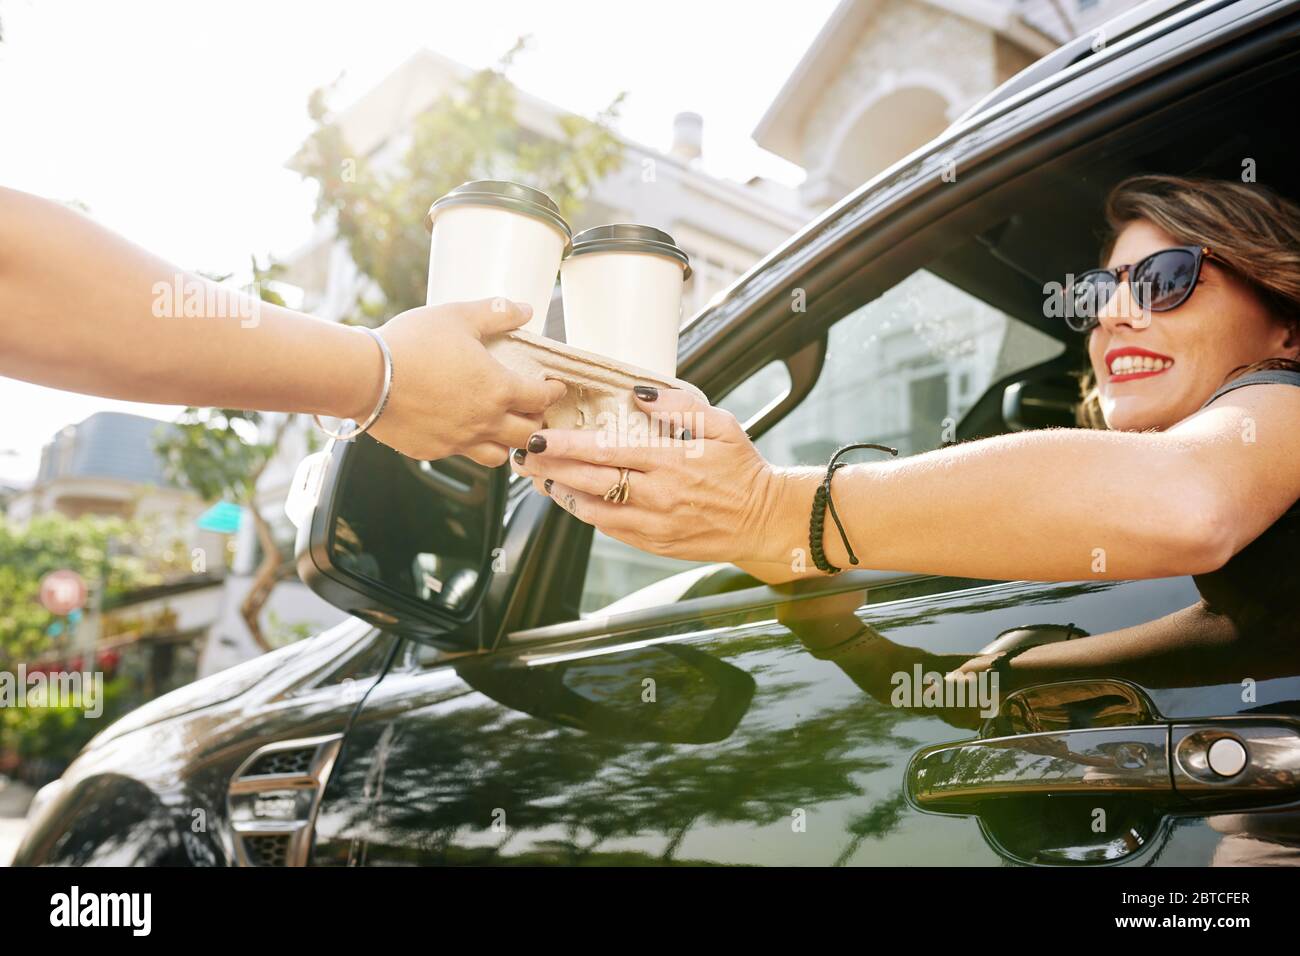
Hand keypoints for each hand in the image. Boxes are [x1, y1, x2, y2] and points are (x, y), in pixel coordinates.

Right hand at [355, 298, 566, 465]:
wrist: (366, 377)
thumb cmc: (411, 344)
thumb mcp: (457, 316)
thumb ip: (495, 313)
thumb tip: (524, 309)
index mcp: (498, 389)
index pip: (541, 398)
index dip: (552, 392)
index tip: (554, 388)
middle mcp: (485, 422)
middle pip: (529, 435)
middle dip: (536, 422)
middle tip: (532, 411)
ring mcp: (460, 441)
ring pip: (500, 456)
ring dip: (507, 444)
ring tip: (502, 429)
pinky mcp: (435, 451)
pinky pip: (463, 456)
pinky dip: (471, 447)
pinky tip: (463, 432)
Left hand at [510, 386, 785, 562]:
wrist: (765, 520)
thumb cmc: (743, 468)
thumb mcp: (721, 424)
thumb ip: (679, 406)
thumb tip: (639, 394)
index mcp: (671, 461)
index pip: (606, 452)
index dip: (566, 446)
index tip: (539, 437)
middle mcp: (658, 495)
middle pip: (589, 483)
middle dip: (551, 470)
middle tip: (525, 457)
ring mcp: (655, 525)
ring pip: (593, 512)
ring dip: (562, 494)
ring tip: (540, 478)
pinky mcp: (655, 544)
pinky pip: (610, 530)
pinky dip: (586, 514)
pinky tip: (573, 499)